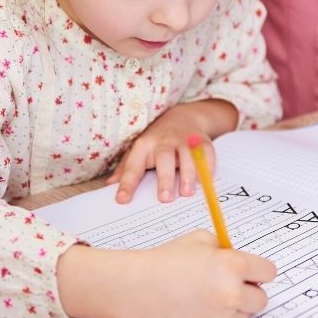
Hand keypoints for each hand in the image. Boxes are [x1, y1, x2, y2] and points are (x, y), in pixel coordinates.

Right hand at [57, 231, 276, 317]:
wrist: (143, 286)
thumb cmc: (171, 258)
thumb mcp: (203, 239)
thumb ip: (228, 249)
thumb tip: (246, 263)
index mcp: (233, 265)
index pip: (268, 272)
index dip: (261, 270)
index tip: (254, 271)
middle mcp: (231, 292)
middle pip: (262, 299)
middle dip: (251, 290)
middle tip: (235, 283)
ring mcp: (222, 316)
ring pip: (246, 314)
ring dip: (236, 305)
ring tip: (212, 293)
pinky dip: (220, 317)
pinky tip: (201, 305)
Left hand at [107, 99, 237, 203]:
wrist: (183, 117)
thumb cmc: (157, 140)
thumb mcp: (139, 150)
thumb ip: (126, 168)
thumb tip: (110, 186)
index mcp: (144, 145)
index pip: (134, 166)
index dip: (127, 183)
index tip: (122, 200)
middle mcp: (164, 142)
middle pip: (164, 158)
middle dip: (164, 178)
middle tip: (165, 199)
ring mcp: (185, 140)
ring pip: (187, 156)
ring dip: (188, 174)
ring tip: (187, 193)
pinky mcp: (202, 141)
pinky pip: (207, 154)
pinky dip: (207, 168)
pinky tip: (205, 182)